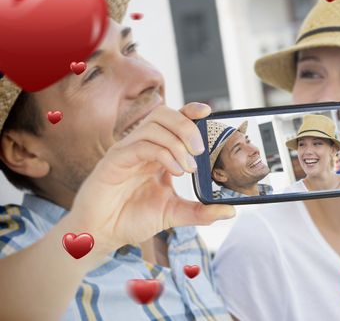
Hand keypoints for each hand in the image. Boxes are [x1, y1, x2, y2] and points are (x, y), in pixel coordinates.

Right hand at [68, 103, 234, 253]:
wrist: (103, 233)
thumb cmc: (132, 218)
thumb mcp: (174, 213)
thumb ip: (201, 212)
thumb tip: (230, 211)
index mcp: (157, 152)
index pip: (173, 120)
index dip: (190, 111)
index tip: (208, 112)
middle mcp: (142, 146)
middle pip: (164, 115)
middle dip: (187, 126)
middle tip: (200, 150)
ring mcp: (127, 151)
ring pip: (153, 125)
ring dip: (177, 142)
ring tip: (188, 167)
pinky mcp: (114, 161)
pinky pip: (140, 145)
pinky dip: (163, 153)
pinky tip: (175, 171)